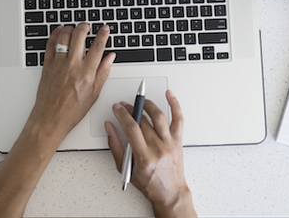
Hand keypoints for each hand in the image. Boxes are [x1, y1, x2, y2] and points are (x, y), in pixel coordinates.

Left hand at [0, 23, 115, 217]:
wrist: (50, 119)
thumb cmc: (72, 111)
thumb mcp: (94, 94)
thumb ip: (103, 73)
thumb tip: (110, 58)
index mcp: (87, 73)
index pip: (97, 47)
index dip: (103, 35)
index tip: (105, 29)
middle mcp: (72, 66)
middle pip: (79, 36)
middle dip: (85, 27)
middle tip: (88, 26)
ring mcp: (58, 64)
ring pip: (64, 37)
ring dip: (70, 28)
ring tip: (75, 28)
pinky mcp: (47, 66)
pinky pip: (50, 45)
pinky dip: (55, 35)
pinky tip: (59, 31)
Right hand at [106, 90, 196, 217]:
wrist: (170, 193)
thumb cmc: (149, 183)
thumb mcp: (125, 168)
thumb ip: (115, 145)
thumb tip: (109, 127)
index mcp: (144, 157)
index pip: (131, 128)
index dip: (122, 115)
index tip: (117, 108)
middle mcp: (158, 149)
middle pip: (143, 122)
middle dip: (131, 110)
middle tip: (124, 105)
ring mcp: (170, 144)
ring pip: (159, 117)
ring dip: (148, 105)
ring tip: (140, 101)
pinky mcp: (178, 141)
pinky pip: (178, 119)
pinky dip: (174, 105)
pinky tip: (169, 95)